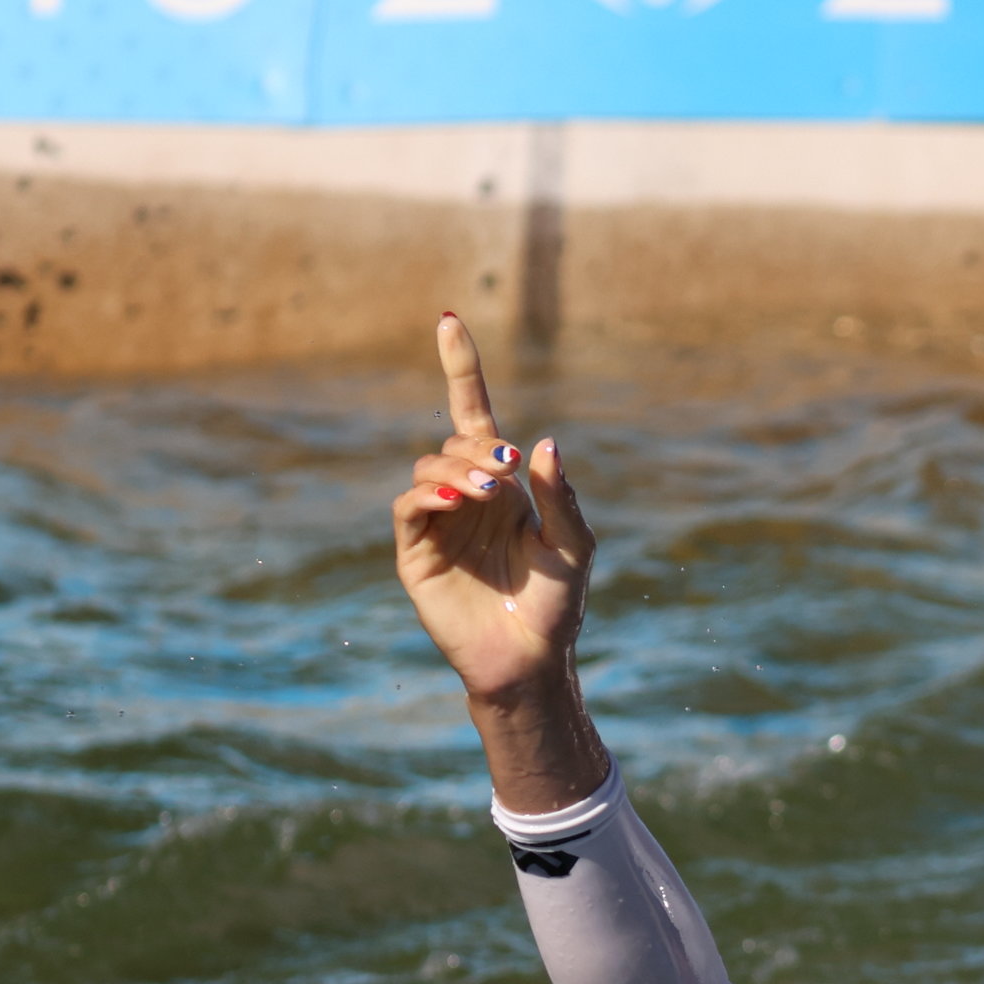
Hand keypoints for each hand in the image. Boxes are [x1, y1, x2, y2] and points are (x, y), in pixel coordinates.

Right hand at [391, 310, 595, 722]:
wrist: (531, 662)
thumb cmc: (557, 606)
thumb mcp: (575, 546)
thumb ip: (561, 496)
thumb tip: (542, 441)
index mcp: (503, 486)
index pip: (474, 415)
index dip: (461, 368)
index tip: (449, 320)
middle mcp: (466, 497)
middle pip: (455, 442)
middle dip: (479, 447)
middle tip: (508, 474)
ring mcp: (438, 523)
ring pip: (428, 468)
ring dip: (458, 471)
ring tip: (489, 494)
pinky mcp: (415, 554)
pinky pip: (409, 507)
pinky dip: (430, 496)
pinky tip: (459, 503)